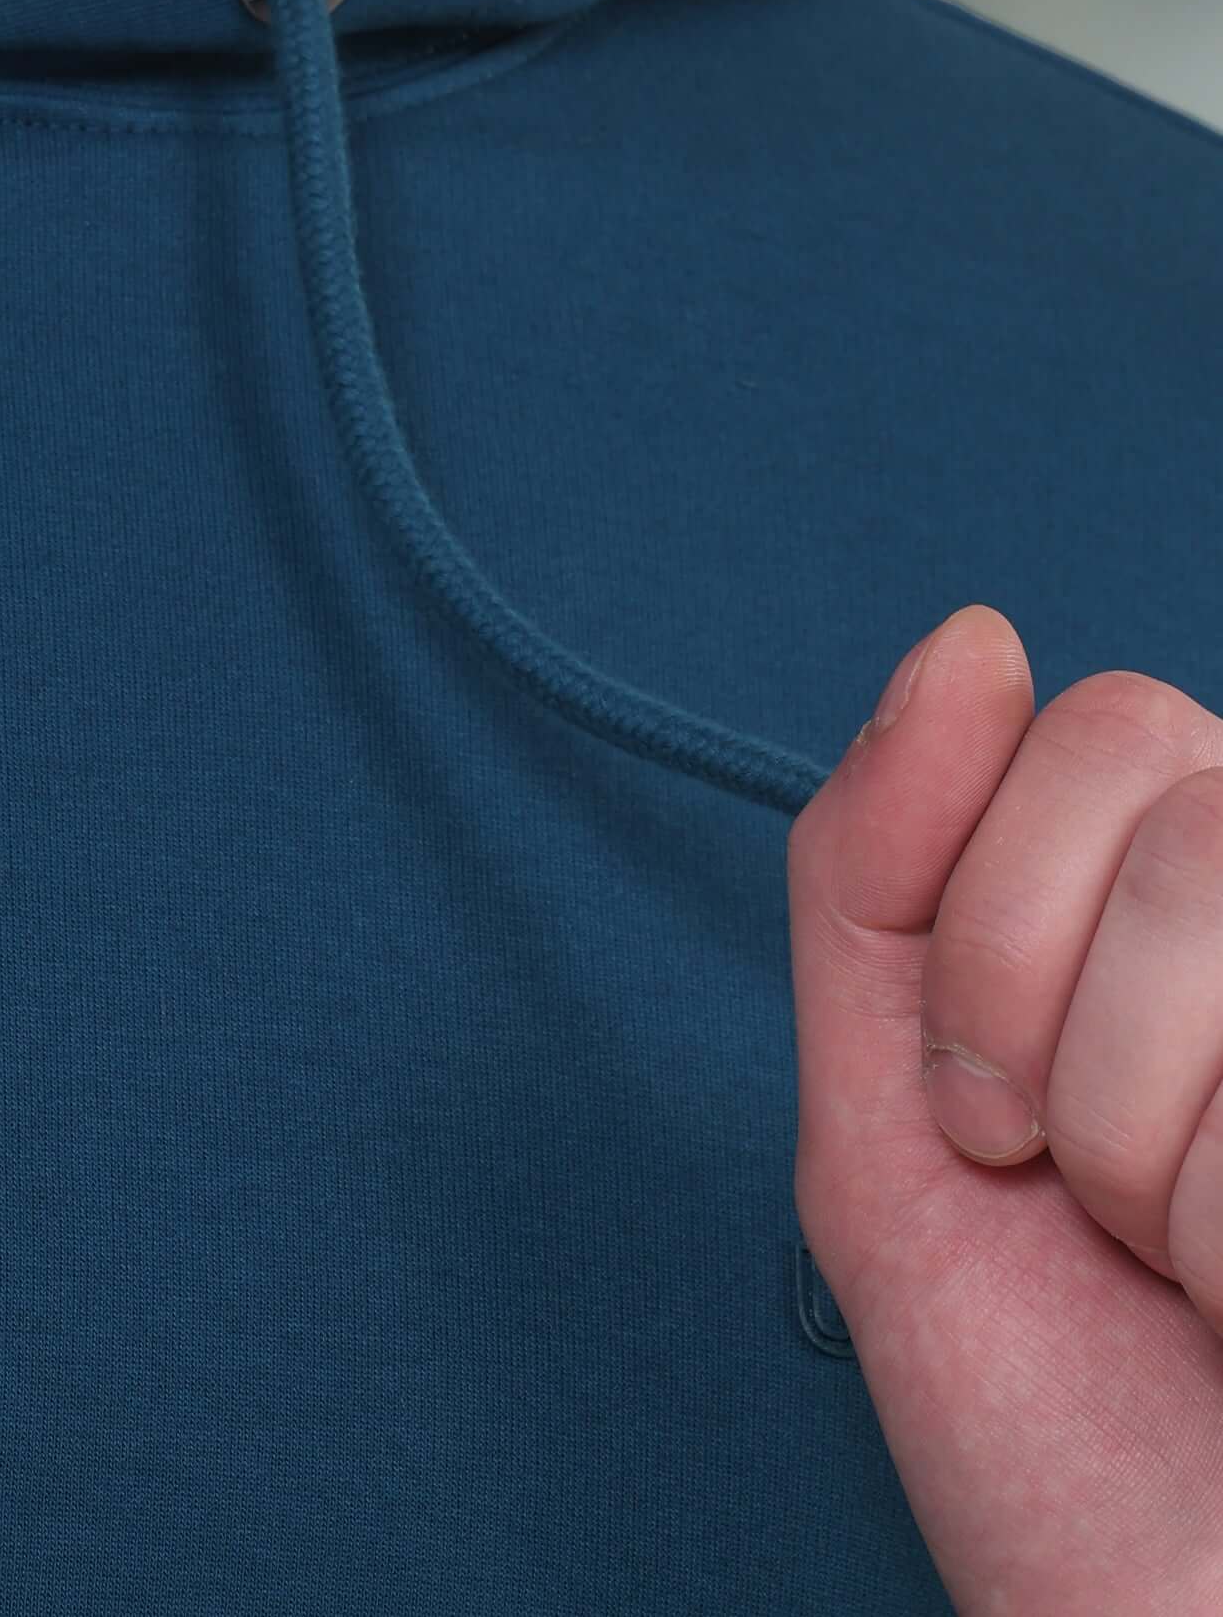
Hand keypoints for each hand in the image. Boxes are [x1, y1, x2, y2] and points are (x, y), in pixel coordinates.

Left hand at [791, 605, 1222, 1614]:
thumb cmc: (1058, 1433)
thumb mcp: (890, 1124)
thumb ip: (878, 867)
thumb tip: (970, 637)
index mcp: (1204, 914)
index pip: (1100, 722)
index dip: (989, 925)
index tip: (984, 1108)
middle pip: (1172, 779)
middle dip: (1048, 1011)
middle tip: (1073, 1184)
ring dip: (1153, 1136)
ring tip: (1181, 1263)